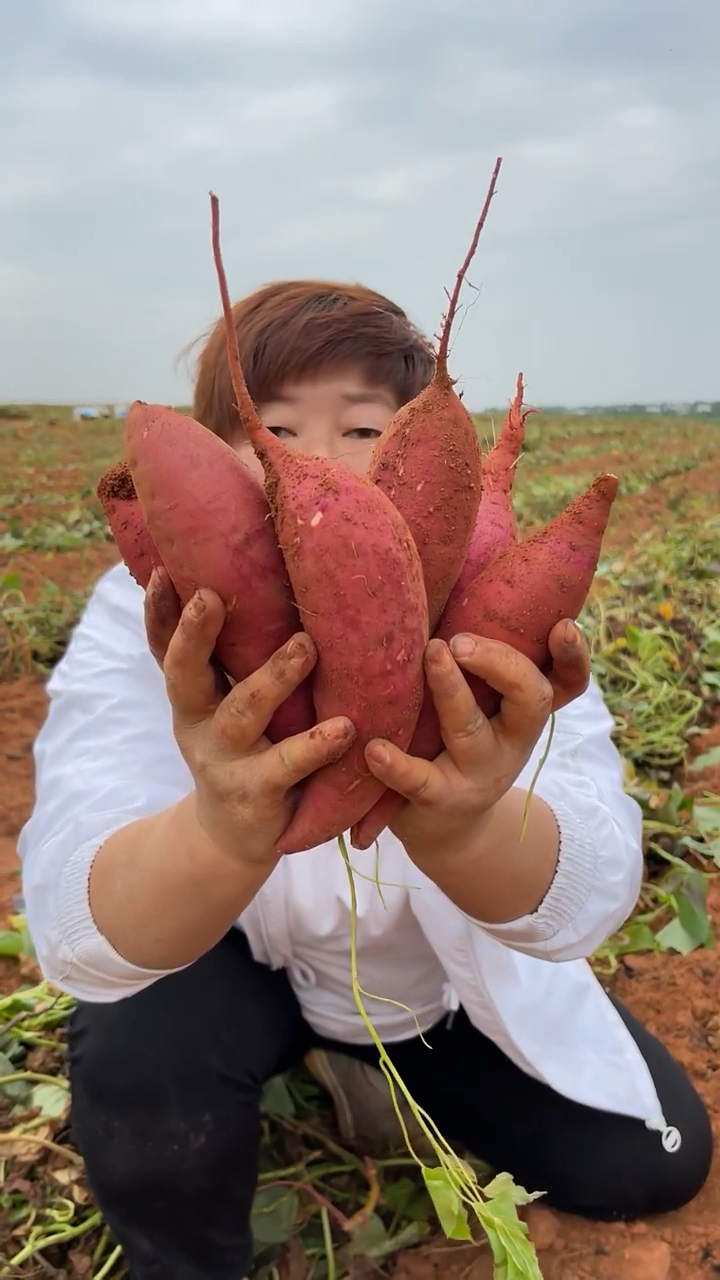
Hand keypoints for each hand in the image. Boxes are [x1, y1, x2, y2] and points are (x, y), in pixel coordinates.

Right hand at [144, 568, 354, 866]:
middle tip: (209, 595)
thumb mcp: (224, 706)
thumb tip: (247, 581)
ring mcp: (224, 759)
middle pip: (184, 673)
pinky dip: (316, 744)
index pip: (164, 647)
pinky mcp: (256, 793)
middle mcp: (197, 722)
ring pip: (244, 711)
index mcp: (191, 694)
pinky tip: (344, 728)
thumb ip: (229, 660)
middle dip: (194, 635)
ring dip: (274, 677)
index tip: (160, 572)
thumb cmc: (242, 750)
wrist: (234, 838)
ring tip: (306, 645)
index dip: (158, 612)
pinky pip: (288, 764)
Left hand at [364, 619, 589, 858]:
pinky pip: (420, 781)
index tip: (563, 624)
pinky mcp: (441, 800)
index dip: (573, 655)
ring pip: (471, 729)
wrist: (445, 828)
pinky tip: (374, 748)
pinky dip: (396, 765)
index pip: (566, 681)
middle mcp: (512, 738)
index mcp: (524, 708)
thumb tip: (471, 557)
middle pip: (529, 699)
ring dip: (450, 689)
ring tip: (432, 653)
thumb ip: (480, 653)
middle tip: (459, 638)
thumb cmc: (452, 738)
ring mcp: (479, 771)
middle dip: (501, 663)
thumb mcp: (480, 701)